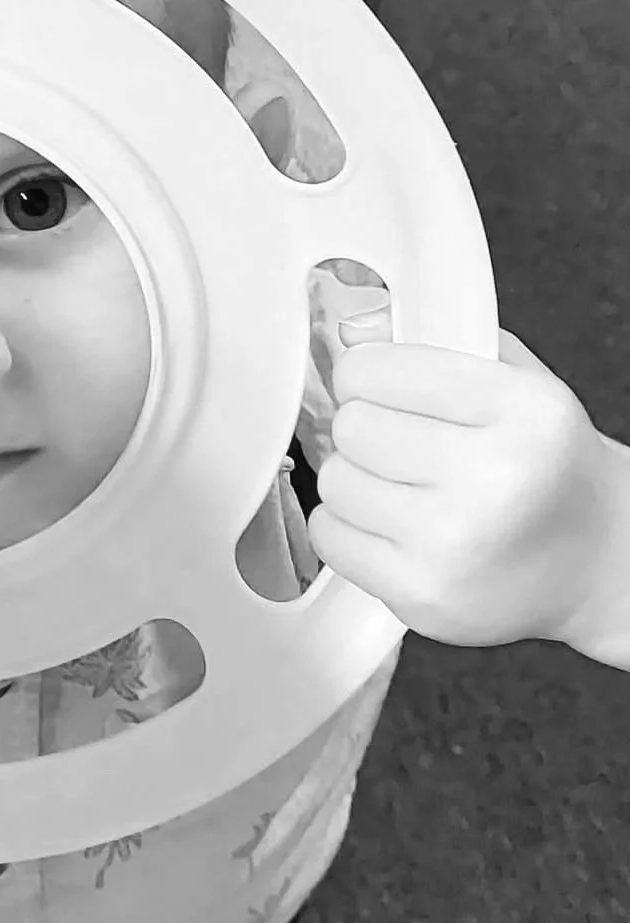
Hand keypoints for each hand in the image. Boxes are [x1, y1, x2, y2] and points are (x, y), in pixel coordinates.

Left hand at [307, 329, 617, 648]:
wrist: (594, 561)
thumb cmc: (548, 467)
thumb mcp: (522, 384)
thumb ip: (444, 342)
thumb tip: (351, 328)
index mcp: (523, 411)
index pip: (380, 370)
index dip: (366, 374)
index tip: (376, 385)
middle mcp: (492, 478)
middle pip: (352, 427)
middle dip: (365, 429)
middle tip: (399, 443)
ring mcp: (453, 544)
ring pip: (334, 482)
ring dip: (355, 479)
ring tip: (402, 487)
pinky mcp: (420, 594)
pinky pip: (329, 536)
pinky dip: (348, 526)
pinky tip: (393, 526)